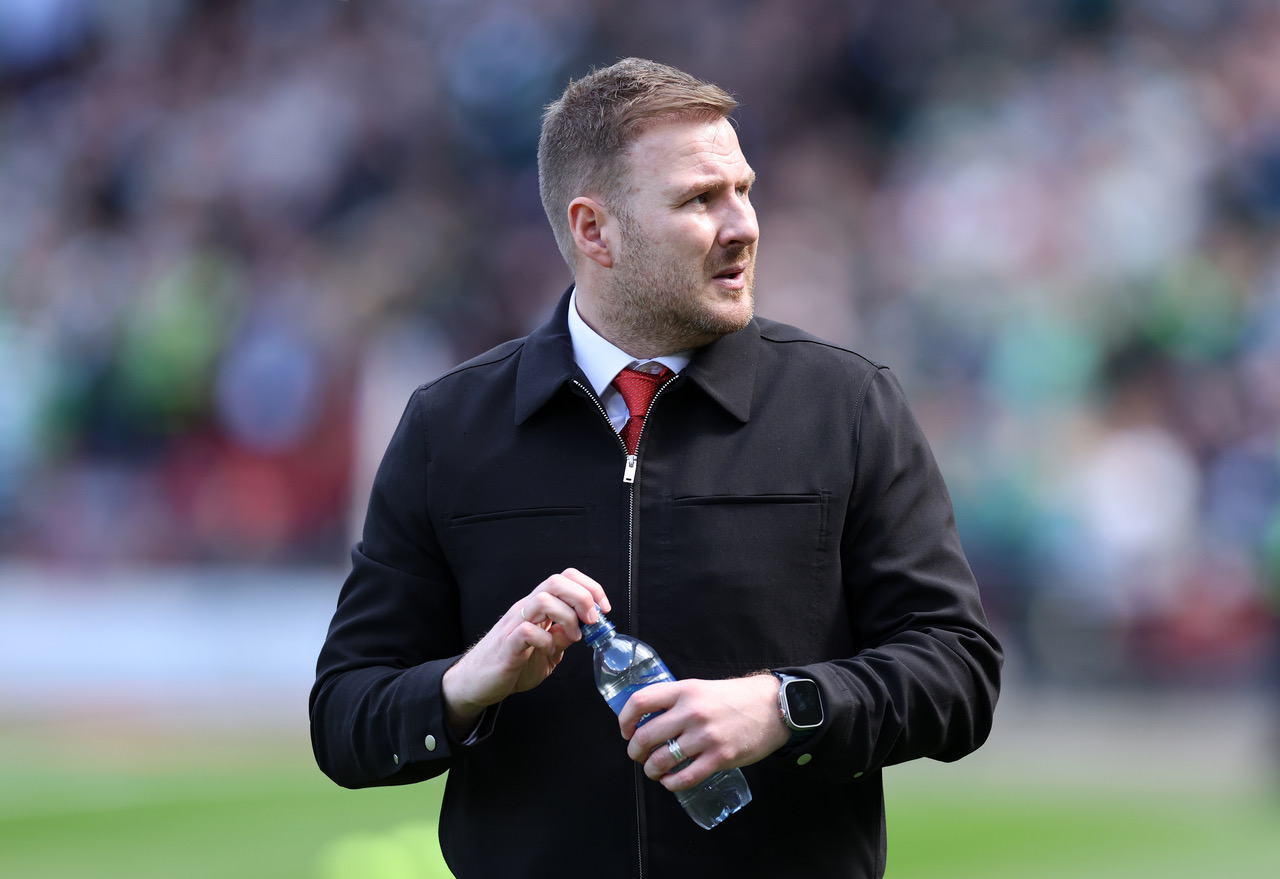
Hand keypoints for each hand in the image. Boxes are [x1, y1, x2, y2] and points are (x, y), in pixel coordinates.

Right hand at [442, 568, 609, 736]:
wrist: (477, 683)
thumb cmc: (512, 665)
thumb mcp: (548, 651)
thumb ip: (563, 637)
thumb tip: (585, 628)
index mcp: (538, 607)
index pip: (565, 578)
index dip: (590, 587)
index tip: (603, 608)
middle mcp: (526, 609)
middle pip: (556, 581)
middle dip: (582, 597)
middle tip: (592, 620)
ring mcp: (515, 624)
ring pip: (543, 599)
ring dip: (567, 618)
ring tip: (573, 638)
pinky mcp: (507, 644)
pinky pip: (528, 631)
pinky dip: (546, 641)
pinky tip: (549, 652)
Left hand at [617, 673, 788, 790]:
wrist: (773, 707)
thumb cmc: (735, 698)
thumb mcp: (701, 687)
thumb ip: (676, 700)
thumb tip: (647, 719)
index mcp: (684, 690)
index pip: (640, 702)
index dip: (625, 720)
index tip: (626, 731)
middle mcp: (692, 712)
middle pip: (645, 736)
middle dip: (635, 751)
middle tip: (638, 755)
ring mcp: (706, 736)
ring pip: (662, 760)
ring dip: (651, 770)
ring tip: (654, 770)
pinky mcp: (720, 757)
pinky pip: (685, 778)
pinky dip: (671, 784)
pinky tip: (670, 782)